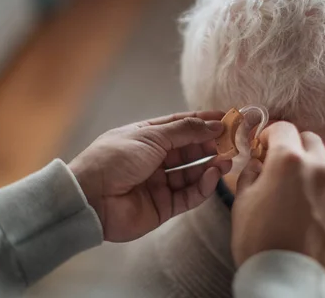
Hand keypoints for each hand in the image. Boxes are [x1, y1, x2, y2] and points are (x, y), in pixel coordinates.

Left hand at [69, 111, 231, 241]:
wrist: (91, 197)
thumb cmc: (116, 158)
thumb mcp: (151, 136)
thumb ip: (185, 131)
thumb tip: (214, 124)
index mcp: (147, 136)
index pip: (181, 125)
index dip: (203, 121)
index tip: (227, 118)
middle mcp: (154, 158)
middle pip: (189, 149)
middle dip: (211, 144)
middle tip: (232, 141)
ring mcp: (159, 183)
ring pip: (192, 173)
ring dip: (210, 165)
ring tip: (227, 160)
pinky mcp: (163, 206)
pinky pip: (188, 195)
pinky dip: (203, 186)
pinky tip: (212, 175)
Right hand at [231, 122, 324, 286]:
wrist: (288, 283)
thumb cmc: (258, 243)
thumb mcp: (242, 203)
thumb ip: (251, 173)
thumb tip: (258, 164)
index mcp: (289, 161)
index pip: (283, 128)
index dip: (270, 135)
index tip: (265, 146)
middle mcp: (320, 169)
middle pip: (311, 141)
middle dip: (295, 148)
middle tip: (282, 169)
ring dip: (312, 176)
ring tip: (297, 204)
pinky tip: (313, 221)